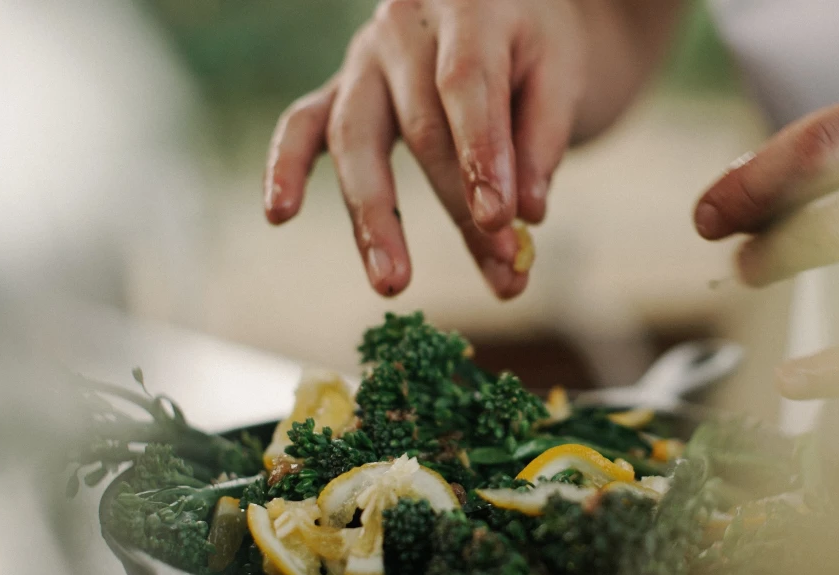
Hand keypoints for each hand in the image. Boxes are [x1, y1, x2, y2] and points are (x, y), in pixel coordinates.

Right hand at [262, 0, 588, 298]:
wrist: (500, 7)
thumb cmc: (534, 46)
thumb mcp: (560, 76)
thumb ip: (542, 143)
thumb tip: (527, 215)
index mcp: (469, 7)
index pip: (467, 86)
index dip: (482, 157)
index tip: (502, 221)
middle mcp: (404, 27)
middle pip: (420, 126)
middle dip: (458, 207)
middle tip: (501, 269)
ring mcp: (363, 58)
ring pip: (355, 137)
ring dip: (374, 217)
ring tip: (392, 283)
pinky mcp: (340, 88)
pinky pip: (303, 124)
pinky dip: (287, 167)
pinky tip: (278, 213)